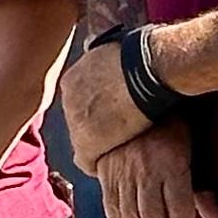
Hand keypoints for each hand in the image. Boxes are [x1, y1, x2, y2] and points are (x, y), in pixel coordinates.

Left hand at [58, 36, 151, 171]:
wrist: (149, 69)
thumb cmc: (142, 56)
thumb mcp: (113, 50)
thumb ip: (106, 60)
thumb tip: (114, 55)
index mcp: (73, 78)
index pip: (79, 100)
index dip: (95, 108)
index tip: (109, 113)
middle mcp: (68, 100)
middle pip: (78, 120)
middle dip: (94, 126)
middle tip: (115, 133)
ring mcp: (75, 122)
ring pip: (82, 140)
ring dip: (98, 145)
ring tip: (115, 150)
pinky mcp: (87, 142)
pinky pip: (87, 160)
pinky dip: (97, 163)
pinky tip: (106, 167)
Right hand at [95, 120, 217, 217]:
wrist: (135, 91)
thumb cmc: (177, 123)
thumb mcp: (198, 146)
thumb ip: (206, 187)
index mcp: (171, 162)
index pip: (177, 207)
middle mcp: (144, 169)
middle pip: (150, 216)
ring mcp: (121, 170)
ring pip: (128, 215)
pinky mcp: (106, 172)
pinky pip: (110, 206)